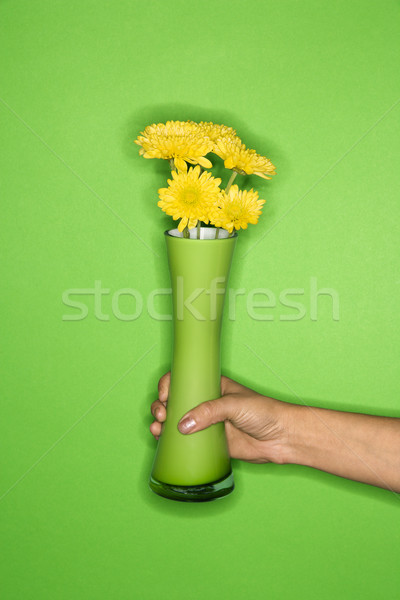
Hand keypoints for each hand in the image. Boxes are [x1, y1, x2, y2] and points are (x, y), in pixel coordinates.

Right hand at [150, 372, 290, 463]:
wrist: (282, 437)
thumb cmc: (265, 412)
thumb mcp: (235, 405)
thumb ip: (210, 412)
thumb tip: (183, 424)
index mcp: (213, 386)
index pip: (184, 380)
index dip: (169, 385)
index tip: (165, 396)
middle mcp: (207, 404)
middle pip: (175, 401)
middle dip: (161, 406)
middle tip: (161, 415)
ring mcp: (208, 424)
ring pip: (177, 422)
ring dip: (162, 424)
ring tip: (157, 429)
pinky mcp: (211, 443)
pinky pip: (187, 443)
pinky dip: (172, 442)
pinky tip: (163, 443)